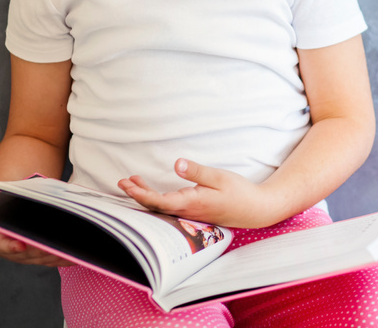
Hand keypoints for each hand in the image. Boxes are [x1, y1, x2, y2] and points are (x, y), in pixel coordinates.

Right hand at [0, 189, 73, 267]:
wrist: (2, 225)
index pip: (2, 246)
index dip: (11, 247)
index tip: (20, 245)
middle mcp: (10, 252)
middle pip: (26, 254)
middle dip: (40, 251)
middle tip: (53, 245)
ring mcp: (24, 256)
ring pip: (41, 259)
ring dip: (54, 256)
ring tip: (68, 250)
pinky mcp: (38, 256)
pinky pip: (51, 260)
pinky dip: (62, 259)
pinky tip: (75, 256)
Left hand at [117, 159, 279, 228]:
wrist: (256, 210)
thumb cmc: (239, 192)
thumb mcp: (219, 177)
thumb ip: (196, 172)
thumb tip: (177, 164)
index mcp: (191, 203)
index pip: (159, 201)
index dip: (141, 194)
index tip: (127, 185)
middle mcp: (187, 212)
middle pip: (155, 206)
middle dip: (137, 194)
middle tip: (122, 182)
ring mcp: (190, 214)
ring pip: (162, 207)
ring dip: (146, 195)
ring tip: (133, 183)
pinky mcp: (195, 212)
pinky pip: (170, 207)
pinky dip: (158, 198)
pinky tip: (155, 191)